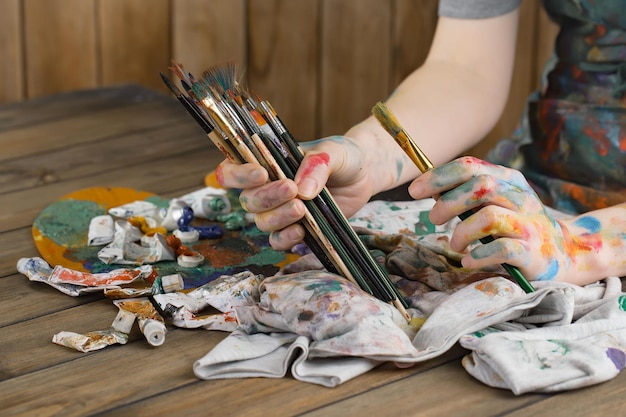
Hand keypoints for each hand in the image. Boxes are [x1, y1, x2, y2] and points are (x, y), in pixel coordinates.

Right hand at [215, 136, 374, 249]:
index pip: (232, 170)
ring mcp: (280, 210)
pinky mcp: (295, 229)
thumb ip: (316, 165)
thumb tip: (302, 190)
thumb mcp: (333, 152)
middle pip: (247, 200)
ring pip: (261, 221)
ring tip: (302, 208)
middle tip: (292, 190)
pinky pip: (277, 241)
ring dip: (278, 217)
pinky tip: (301, 231)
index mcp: (266, 162)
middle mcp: (267, 188)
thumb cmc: (342, 156)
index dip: (238, 175)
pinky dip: (286, 239)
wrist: (363, 175)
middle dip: (267, 197)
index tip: (261, 174)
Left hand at [408, 156, 573, 281]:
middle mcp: (521, 198)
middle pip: (480, 187)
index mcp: (509, 181)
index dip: (439, 177)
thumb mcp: (498, 202)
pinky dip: (478, 255)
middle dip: (448, 203)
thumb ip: (470, 194)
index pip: (470, 167)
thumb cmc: (517, 226)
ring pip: (488, 217)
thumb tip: (430, 190)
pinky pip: (502, 249)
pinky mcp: (533, 252)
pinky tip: (468, 260)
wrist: (565, 253)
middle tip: (434, 219)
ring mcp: (529, 225)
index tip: (415, 191)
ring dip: (462, 232)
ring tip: (455, 244)